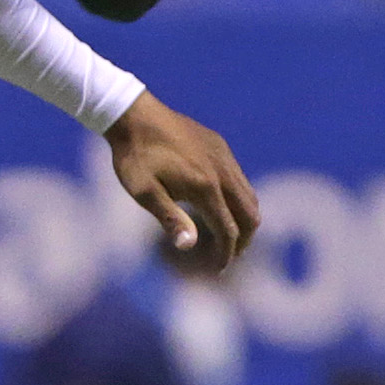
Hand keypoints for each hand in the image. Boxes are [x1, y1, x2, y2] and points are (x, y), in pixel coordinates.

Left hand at [105, 92, 258, 268]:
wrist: (134, 114)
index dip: (226, 255)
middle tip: (229, 255)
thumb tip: (189, 246)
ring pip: (250, 195)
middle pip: (250, 215)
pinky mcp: (219, 145)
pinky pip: (240, 178)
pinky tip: (219, 203)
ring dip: (243, 219)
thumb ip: (170, 219)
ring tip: (228, 233)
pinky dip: (238, 198)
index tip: (218, 270)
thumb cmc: (134, 157)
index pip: (228, 230)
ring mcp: (223, 156)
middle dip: (243, 240)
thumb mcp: (144, 193)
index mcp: (205, 187)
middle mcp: (222, 171)